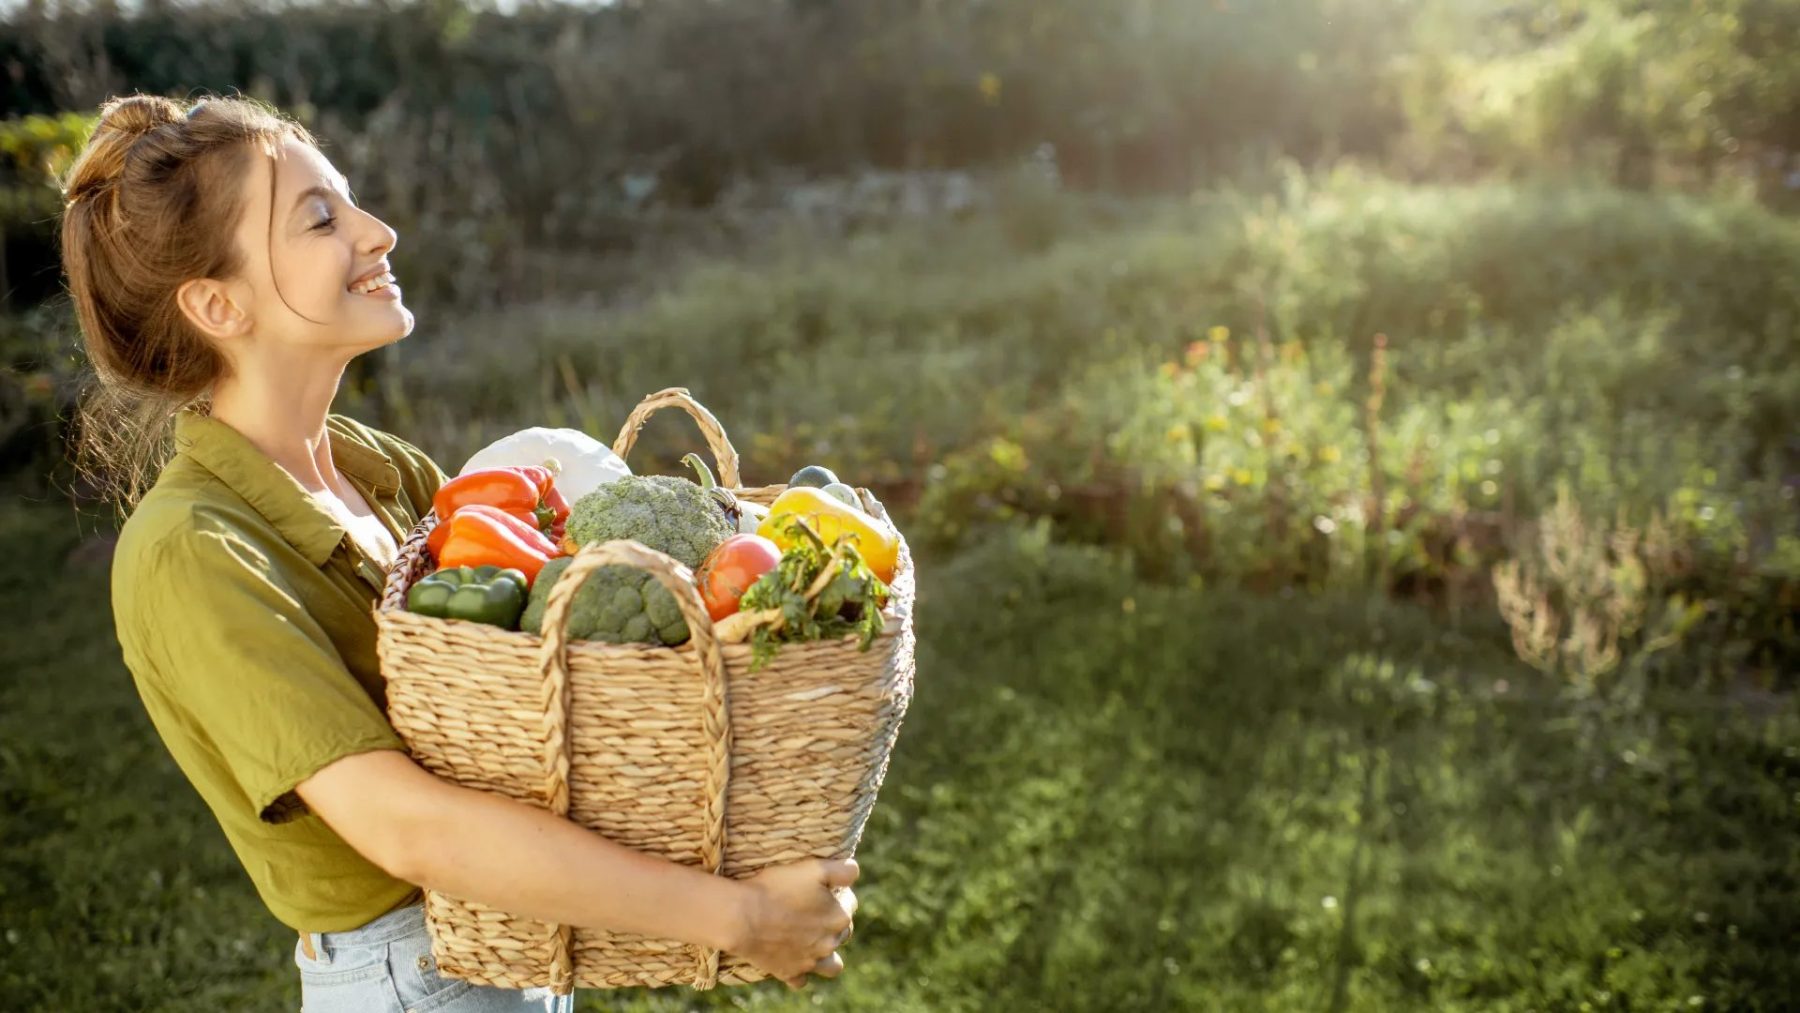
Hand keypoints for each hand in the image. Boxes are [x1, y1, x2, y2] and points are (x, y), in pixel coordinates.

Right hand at [729, 857, 858, 988]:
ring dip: (827, 954)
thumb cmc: (776, 888)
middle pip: (843, 933)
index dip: (839, 894)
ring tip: (814, 941)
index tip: (824, 888)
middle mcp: (829, 943)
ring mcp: (810, 962)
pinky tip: (793, 959)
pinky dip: (800, 971)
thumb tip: (855, 872)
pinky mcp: (789, 972)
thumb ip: (843, 870)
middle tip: (813, 910)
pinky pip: (801, 980)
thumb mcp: (814, 868)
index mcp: (838, 918)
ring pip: (832, 965)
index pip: (850, 905)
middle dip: (833, 922)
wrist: (742, 916)